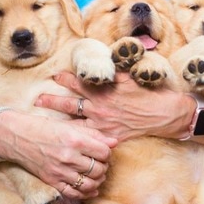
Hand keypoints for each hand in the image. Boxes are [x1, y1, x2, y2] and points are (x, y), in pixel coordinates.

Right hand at [0, 109, 116, 198]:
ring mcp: (60, 171)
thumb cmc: (44, 128)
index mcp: (75, 140)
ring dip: (97, 181)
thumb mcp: (70, 126)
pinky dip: (85, 193)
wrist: (17, 136)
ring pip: (89, 184)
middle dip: (103, 167)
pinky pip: (74, 193)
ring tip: (96, 175)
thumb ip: (93, 134)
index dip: (107, 153)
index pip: (104, 153)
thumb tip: (114, 142)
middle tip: (100, 163)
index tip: (103, 152)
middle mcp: (69, 157)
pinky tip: (89, 189)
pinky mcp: (52, 181)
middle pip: (99, 170)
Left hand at [38, 70, 188, 141]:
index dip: (64, 79)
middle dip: (52, 102)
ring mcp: (104, 124)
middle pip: (69, 104)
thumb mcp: (131, 76)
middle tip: (37, 101)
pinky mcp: (110, 137)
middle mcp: (100, 107)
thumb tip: (102, 64)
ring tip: (44, 122)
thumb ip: (113, 71)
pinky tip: (68, 140)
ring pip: (75, 123)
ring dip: (59, 121)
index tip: (55, 77)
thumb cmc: (150, 92)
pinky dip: (78, 138)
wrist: (166, 114)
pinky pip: (90, 139)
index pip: (78, 82)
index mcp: (104, 90)